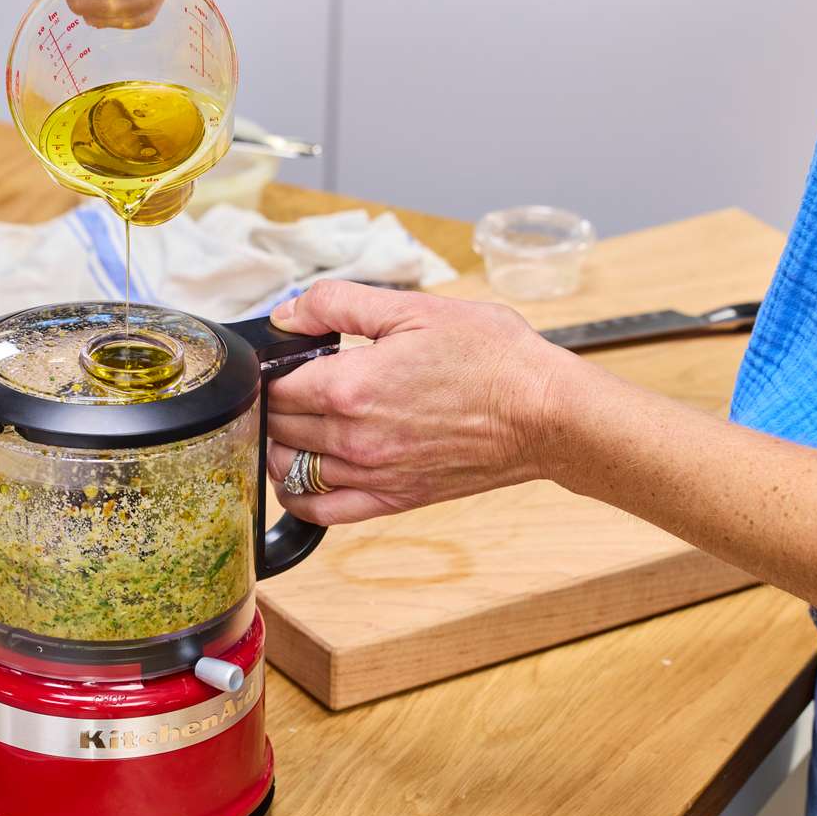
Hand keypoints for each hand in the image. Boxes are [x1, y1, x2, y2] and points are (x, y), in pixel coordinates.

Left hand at [265, 280, 577, 524]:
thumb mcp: (413, 307)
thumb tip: (287, 313)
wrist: (544, 412)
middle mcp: (353, 438)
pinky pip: (322, 511)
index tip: (283, 361)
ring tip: (296, 423)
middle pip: (278, 427)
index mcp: (350, 387)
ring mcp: (372, 473)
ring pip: (290, 469)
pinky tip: (301, 476)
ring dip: (281, 446)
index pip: (275, 386)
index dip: (271, 371)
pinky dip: (299, 496)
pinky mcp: (393, 499)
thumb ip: (339, 304)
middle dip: (276, 404)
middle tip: (294, 385)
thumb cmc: (492, 357)